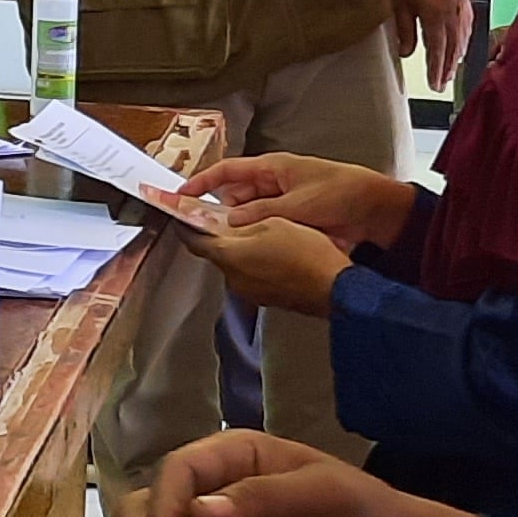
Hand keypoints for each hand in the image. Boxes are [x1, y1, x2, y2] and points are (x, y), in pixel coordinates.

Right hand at [181, 151, 419, 248]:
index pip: (228, 171)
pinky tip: (253, 247)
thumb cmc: (340, 193)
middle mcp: (274, 183)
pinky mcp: (293, 219)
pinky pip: (266, 225)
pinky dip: (258, 234)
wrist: (375, 209)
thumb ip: (261, 213)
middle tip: (206, 231)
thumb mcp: (297, 203)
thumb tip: (230, 221)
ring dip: (240, 227)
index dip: (203, 182)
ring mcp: (283, 201)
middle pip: (235, 197)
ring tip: (230, 243)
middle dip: (220, 212)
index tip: (181, 196)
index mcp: (272, 168)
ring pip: (249, 214)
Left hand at [184, 215, 353, 315]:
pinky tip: (277, 254)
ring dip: (242, 251)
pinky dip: (258, 264)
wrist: (333, 287)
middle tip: (230, 220)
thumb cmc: (308, 255)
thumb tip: (230, 221)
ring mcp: (251, 292)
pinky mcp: (267, 298)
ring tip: (261, 235)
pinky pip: (254, 277)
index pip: (194, 241)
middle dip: (221, 237)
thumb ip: (245, 221)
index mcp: (231, 257)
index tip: (184, 218)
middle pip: (217, 254)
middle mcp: (235, 279)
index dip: (187, 226)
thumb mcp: (274, 221)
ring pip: (237, 266)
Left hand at [388, 0, 468, 89]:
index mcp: (436, 16)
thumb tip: (405, 52)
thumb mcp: (400, 0)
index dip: (436, 70)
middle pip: (453, 48)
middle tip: (444, 84)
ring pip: (463, 37)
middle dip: (448, 68)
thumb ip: (404, 29)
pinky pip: (468, 24)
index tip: (435, 85)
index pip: (437, 52)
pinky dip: (465, 38)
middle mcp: (453, 13)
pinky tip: (462, 42)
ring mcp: (462, 4)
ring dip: (458, 55)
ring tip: (452, 68)